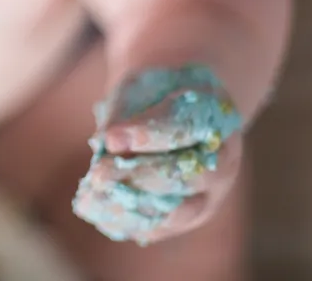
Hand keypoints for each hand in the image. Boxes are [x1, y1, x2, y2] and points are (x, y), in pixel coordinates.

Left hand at [72, 64, 243, 244]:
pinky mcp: (195, 212)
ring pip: (178, 208)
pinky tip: (98, 215)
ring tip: (90, 201)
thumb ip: (123, 113)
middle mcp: (221, 157)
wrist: (182, 108)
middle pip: (183, 174)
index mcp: (212, 114)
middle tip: (97, 175)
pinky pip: (167, 225)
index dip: (146, 134)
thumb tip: (103, 144)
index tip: (110, 139)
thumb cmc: (154, 92)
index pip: (183, 127)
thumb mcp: (139, 86)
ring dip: (132, 207)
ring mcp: (213, 190)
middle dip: (136, 176)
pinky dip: (132, 223)